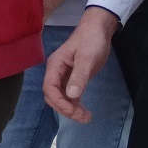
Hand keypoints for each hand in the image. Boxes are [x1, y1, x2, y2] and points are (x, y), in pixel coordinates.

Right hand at [43, 7, 116, 121]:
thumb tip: (71, 96)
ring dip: (70, 110)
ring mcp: (63, 76)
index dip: (59, 102)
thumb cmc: (91, 41)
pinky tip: (84, 111)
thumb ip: (79, 76)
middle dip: (65, 108)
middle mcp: (56, 72)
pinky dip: (74, 105)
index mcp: (55, 66)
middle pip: (52, 96)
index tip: (74, 111)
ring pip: (60, 98)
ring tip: (87, 117)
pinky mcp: (73, 79)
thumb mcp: (87, 58)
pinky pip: (68, 96)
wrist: (98, 29)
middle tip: (83, 116)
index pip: (49, 88)